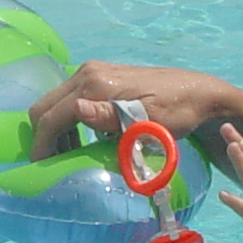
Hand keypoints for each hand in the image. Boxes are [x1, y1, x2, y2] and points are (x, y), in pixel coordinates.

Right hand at [25, 63, 232, 160]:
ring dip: (56, 131)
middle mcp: (89, 73)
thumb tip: (77, 109)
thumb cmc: (178, 112)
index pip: (51, 116)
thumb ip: (111, 117)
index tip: (42, 170)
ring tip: (70, 157)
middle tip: (54, 165)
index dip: (42, 145)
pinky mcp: (101, 77)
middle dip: (44, 137)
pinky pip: (70, 100)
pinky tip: (85, 140)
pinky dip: (68, 122)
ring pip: (55, 103)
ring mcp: (94, 73)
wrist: (200, 93)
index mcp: (96, 84)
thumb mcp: (149, 121)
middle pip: (45, 106)